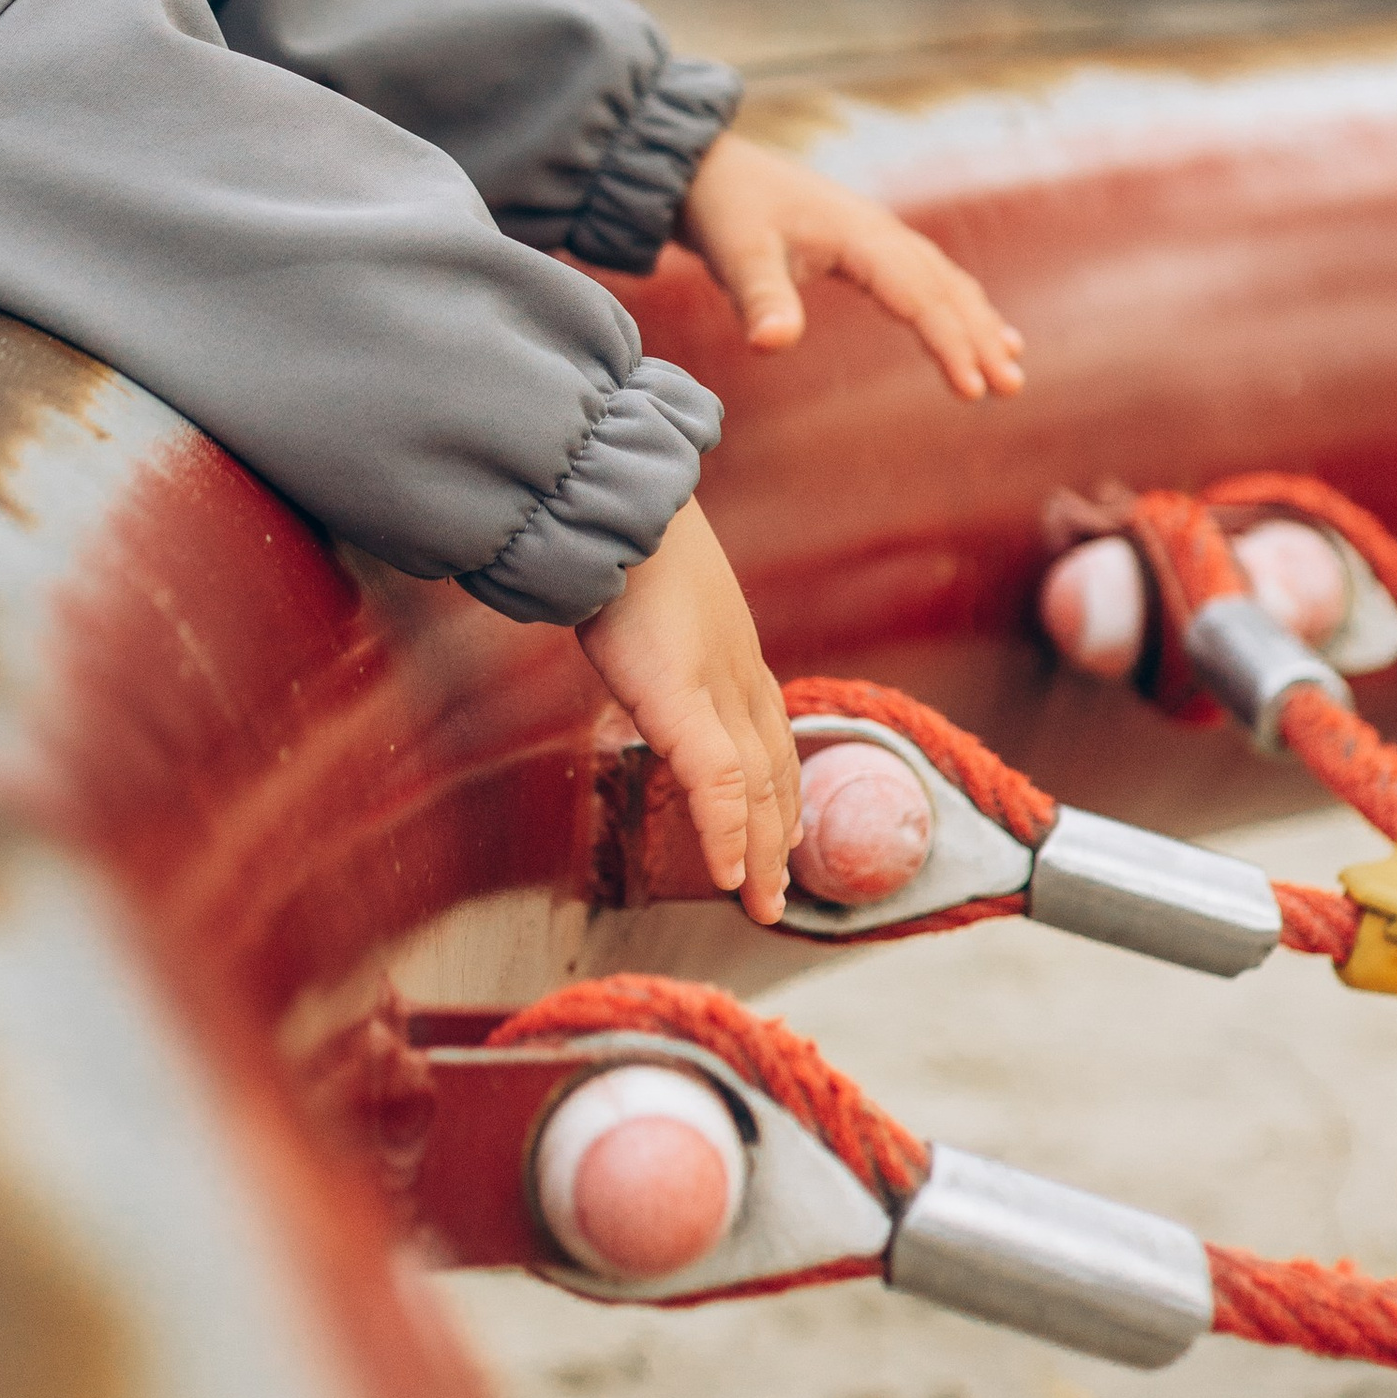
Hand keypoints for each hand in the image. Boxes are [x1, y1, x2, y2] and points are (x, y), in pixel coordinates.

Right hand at [577, 499, 801, 923]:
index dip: (777, 785)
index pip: (769, 730)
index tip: (780, 829)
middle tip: (776, 891)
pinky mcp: (680, 696)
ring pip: (754, 784)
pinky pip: (715, 780)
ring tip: (761, 902)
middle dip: (775, 832)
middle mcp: (736, 668)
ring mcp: (714, 683)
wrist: (616, 495)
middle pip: (770, 766)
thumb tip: (620, 614)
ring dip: (759, 849)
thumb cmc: (619, 529)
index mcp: (730, 644)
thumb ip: (650, 615)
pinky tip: (725, 873)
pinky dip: (724, 831)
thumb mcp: (647, 579)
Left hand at [678, 129, 1025, 398]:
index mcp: (858, 235)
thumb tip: (772, 346)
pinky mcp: (867, 240)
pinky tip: (979, 324)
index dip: (949, 342)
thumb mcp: (737, 255)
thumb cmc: (724, 211)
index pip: (918, 295)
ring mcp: (877, 232)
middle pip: (943, 287)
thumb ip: (761, 298)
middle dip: (979, 337)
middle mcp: (879, 230)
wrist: (707, 166)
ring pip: (943, 278)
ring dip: (978, 319)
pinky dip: (957, 300)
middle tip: (1011, 388)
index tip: (973, 389)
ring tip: (1012, 362)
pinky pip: (927, 272)